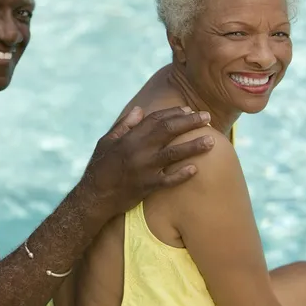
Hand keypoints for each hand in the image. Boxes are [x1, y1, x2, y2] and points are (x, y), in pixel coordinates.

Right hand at [78, 106, 214, 216]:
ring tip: (212, 141)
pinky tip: (196, 169)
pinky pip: (169, 180)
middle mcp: (139, 150)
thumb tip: (140, 109)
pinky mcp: (148, 187)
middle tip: (207, 117)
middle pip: (169, 131)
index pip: (156, 119)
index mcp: (130, 137)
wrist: (94, 196)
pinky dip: (182, 174)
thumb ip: (124, 125)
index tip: (188, 110)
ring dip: (194, 146)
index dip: (174, 113)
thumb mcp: (106, 141)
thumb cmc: (100, 166)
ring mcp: (144, 169)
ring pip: (174, 154)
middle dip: (190, 122)